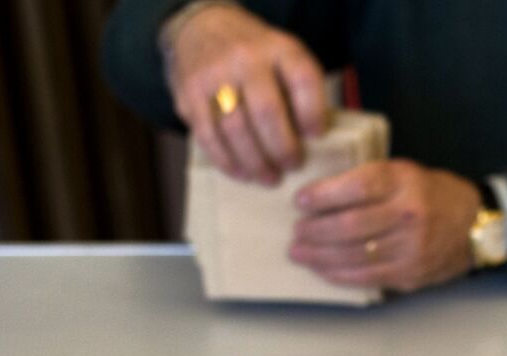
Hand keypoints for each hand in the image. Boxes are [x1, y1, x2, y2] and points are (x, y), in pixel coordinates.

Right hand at [167, 4, 325, 183]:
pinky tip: (243, 173)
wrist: (202, 28)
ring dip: (256, 162)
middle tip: (292, 166)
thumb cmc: (255, 56)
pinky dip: (228, 161)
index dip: (313, 112)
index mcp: (278, 48)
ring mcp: (214, 75)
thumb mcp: (284, 57)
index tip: (317, 136)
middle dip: (283, 147)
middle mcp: (245, 58)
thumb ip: (299, 91)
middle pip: (267, 111)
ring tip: (270, 177)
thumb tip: (314, 143)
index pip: (302, 79)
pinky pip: (209, 137)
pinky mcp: (189, 95)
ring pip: (236, 129)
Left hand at [290, 159, 481, 292]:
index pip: (357, 188)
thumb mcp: (406, 173)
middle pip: (351, 225)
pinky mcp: (410, 273)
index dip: (323, 196)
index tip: (300, 201)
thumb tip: (321, 195)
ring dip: (320, 256)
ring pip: (354, 254)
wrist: (476, 226)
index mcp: (405, 182)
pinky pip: (366, 276)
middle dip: (315, 231)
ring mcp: (411, 248)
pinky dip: (338, 274)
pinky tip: (322, 269)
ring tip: (300, 252)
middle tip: (296, 232)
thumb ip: (370, 182)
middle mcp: (409, 214)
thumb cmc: (434, 195)